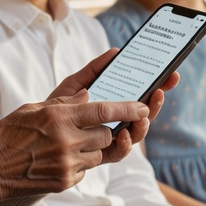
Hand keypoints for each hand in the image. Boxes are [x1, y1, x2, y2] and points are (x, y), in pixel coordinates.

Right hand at [0, 90, 150, 204]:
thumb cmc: (8, 134)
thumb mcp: (34, 108)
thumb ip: (64, 103)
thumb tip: (89, 97)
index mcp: (59, 117)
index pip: (105, 111)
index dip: (129, 108)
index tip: (144, 106)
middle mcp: (66, 141)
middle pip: (106, 135)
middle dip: (105, 131)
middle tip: (89, 128)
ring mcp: (66, 164)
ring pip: (99, 155)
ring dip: (92, 148)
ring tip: (68, 145)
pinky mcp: (64, 181)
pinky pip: (85, 170)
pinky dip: (79, 163)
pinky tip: (58, 159)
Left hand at [49, 48, 177, 146]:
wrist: (35, 135)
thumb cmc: (55, 109)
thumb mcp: (75, 85)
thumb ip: (94, 70)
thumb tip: (115, 52)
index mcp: (114, 104)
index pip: (142, 94)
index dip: (158, 84)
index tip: (171, 73)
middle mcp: (117, 122)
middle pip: (145, 113)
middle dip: (157, 102)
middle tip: (161, 91)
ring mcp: (112, 138)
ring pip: (137, 132)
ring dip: (145, 124)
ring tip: (144, 114)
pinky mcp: (101, 154)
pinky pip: (120, 152)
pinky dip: (126, 144)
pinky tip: (125, 134)